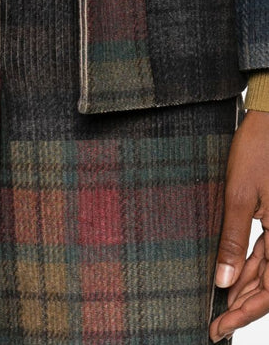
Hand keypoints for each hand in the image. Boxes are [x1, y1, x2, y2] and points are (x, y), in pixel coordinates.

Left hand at [210, 109, 268, 341]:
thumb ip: (233, 240)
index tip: (218, 329)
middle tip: (215, 323)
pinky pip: (266, 251)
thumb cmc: (257, 151)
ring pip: (268, 271)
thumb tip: (223, 279)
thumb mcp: (239, 197)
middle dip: (242, 306)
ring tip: (218, 304)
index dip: (243, 314)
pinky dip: (248, 264)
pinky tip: (230, 273)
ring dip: (244, 287)